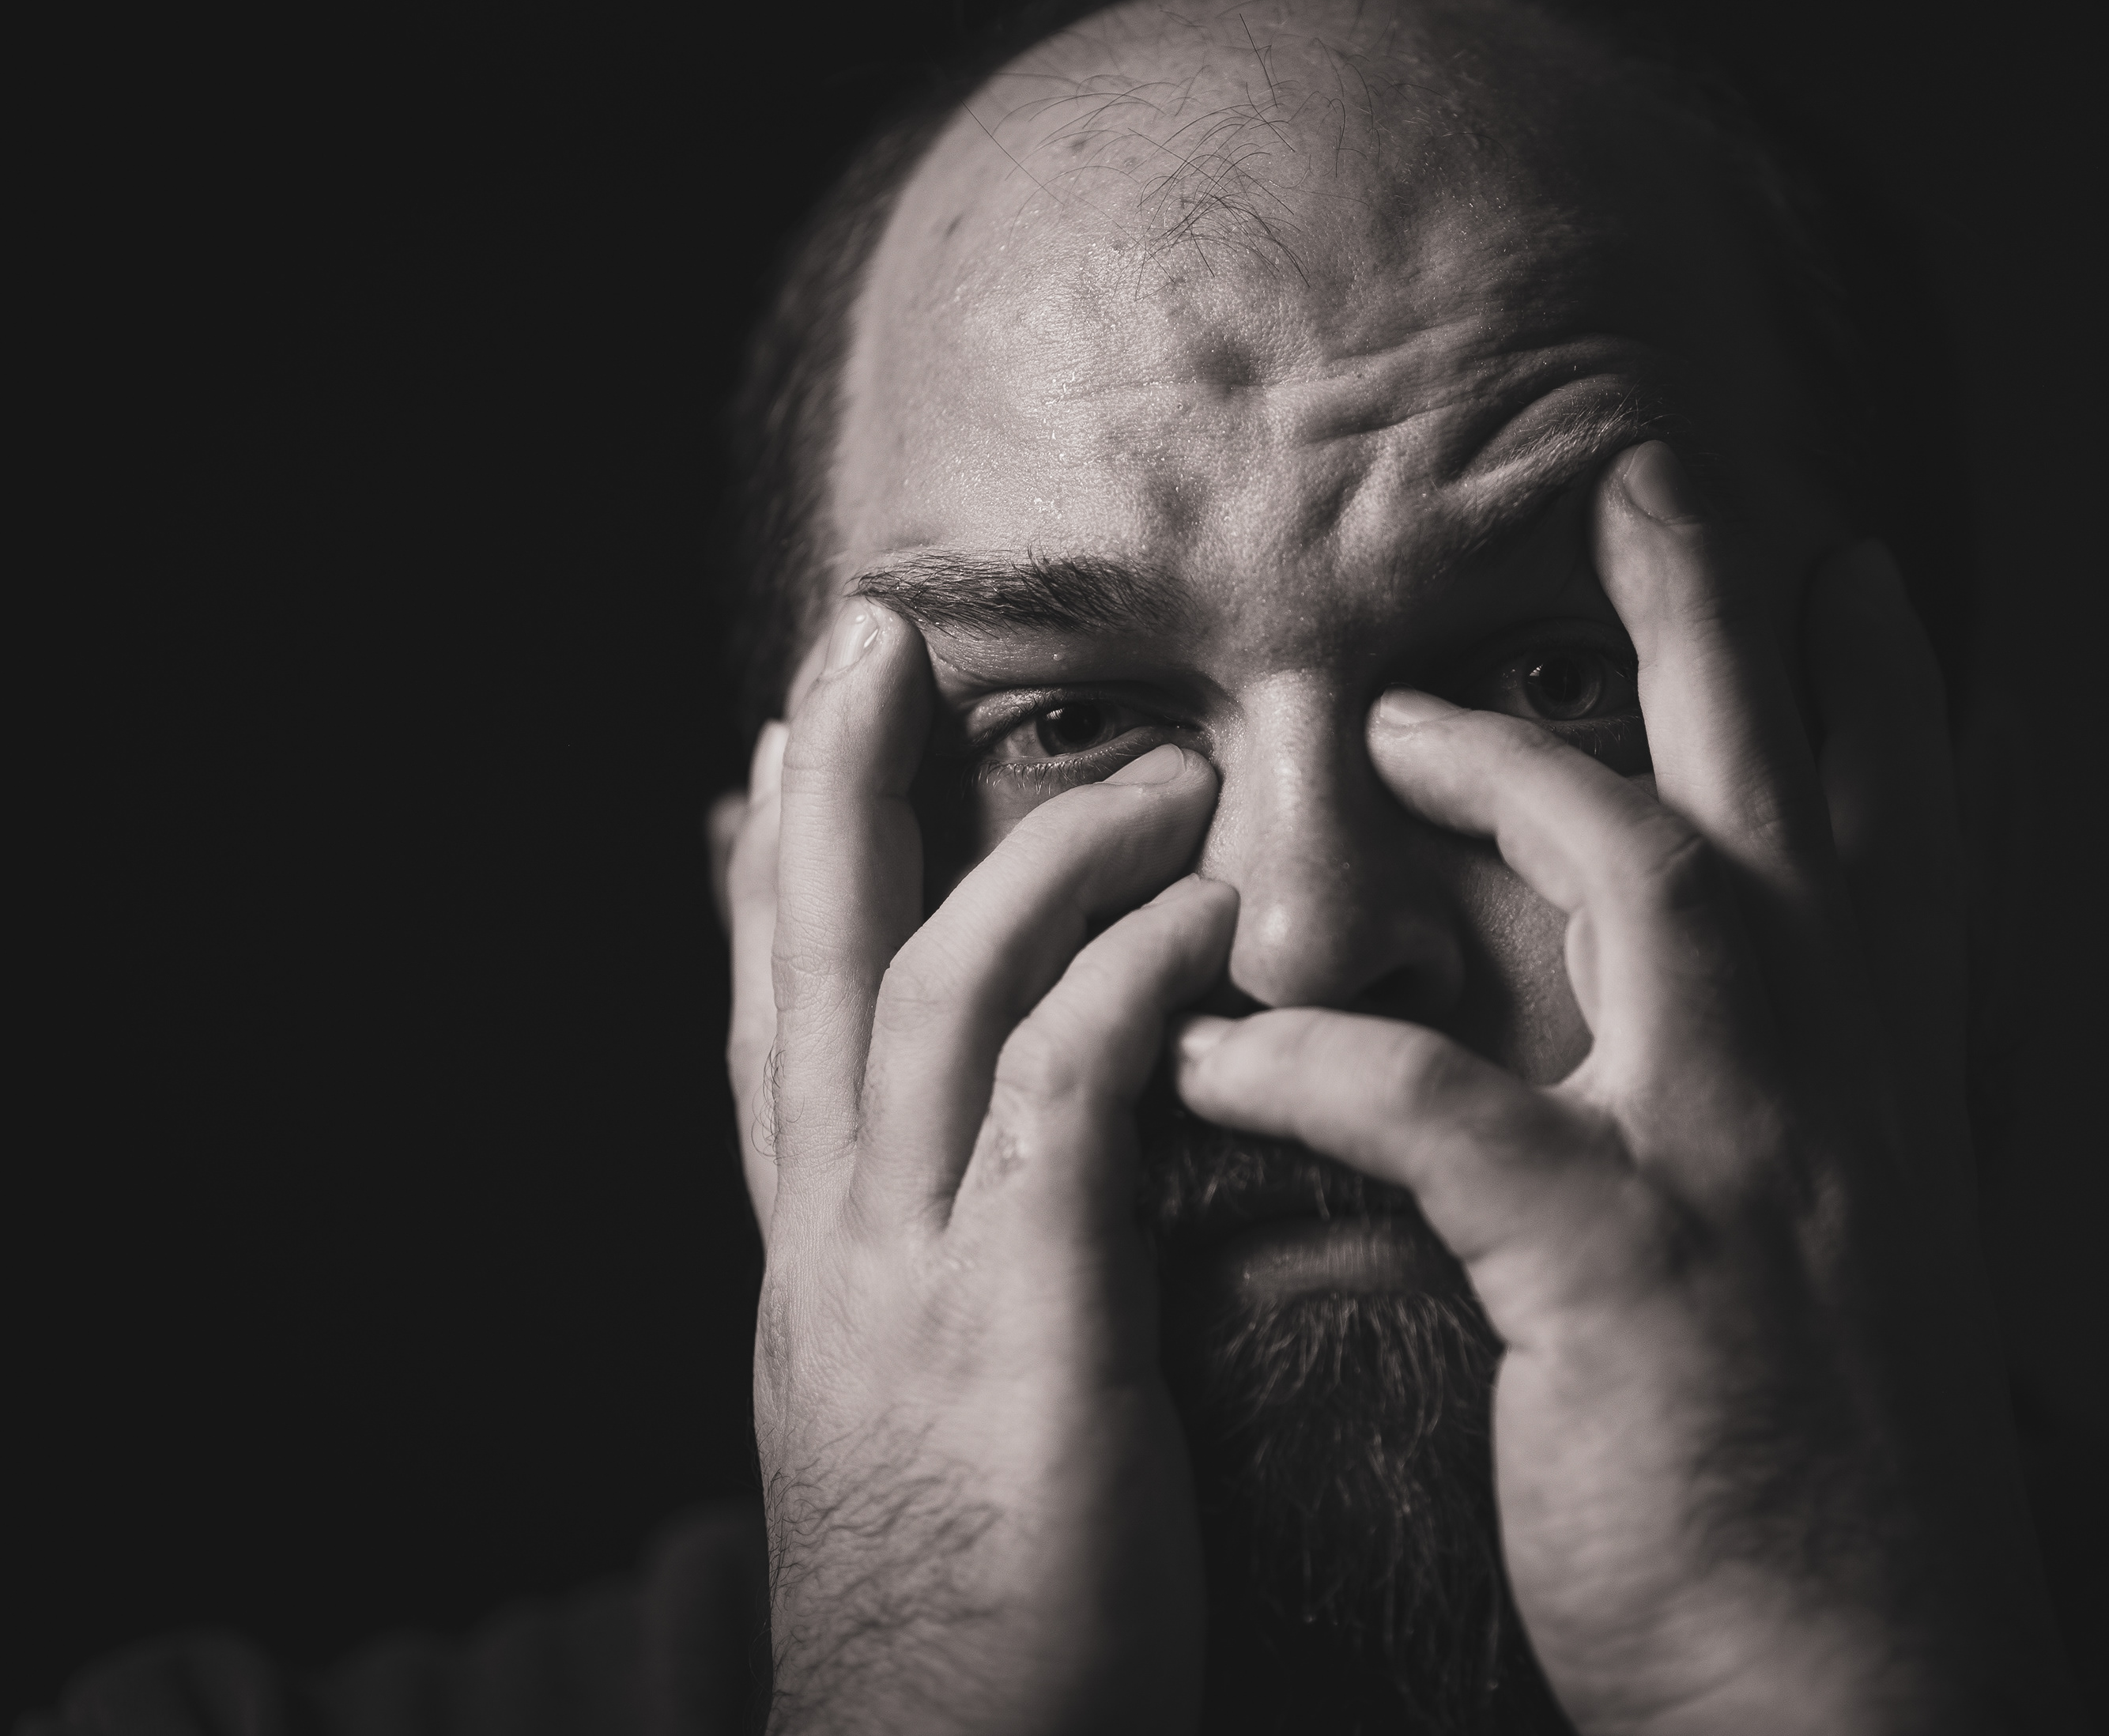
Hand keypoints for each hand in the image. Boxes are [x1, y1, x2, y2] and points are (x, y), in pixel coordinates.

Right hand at [719, 603, 1231, 1734]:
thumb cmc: (971, 1613)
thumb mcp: (914, 1415)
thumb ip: (933, 1279)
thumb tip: (963, 1198)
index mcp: (820, 1261)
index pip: (779, 1025)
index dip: (773, 877)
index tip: (780, 746)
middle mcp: (839, 1242)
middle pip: (814, 967)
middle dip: (836, 791)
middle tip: (861, 639)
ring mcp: (913, 1277)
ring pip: (930, 998)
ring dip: (1030, 862)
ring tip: (1141, 768)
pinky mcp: (1022, 1330)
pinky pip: (1060, 1108)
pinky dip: (1117, 990)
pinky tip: (1191, 914)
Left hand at [1174, 442, 2084, 1734]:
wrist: (1861, 1666)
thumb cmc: (1820, 1455)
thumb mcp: (1833, 1246)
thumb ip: (1769, 1099)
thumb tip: (1687, 1000)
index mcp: (1876, 1072)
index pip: (1897, 830)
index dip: (1871, 685)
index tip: (1832, 557)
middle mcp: (1826, 1078)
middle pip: (1773, 791)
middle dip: (1712, 621)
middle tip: (1649, 479)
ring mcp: (1736, 1160)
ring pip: (1651, 891)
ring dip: (1516, 788)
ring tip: (1383, 731)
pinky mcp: (1626, 1271)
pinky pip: (1459, 1116)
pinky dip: (1334, 1061)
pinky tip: (1227, 1038)